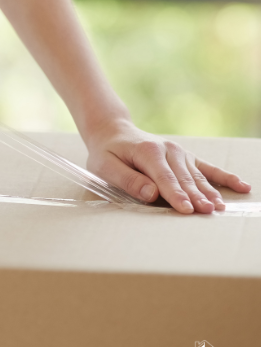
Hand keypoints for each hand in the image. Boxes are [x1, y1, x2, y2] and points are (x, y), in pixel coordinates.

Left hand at [85, 118, 251, 213]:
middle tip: (206, 213)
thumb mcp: (105, 166)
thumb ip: (127, 179)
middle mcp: (167, 149)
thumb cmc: (107, 153)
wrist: (113, 133)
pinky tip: (241, 186)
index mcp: (147, 151)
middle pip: (183, 178)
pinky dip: (225, 176)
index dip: (175, 194)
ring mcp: (179, 152)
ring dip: (209, 191)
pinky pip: (207, 167)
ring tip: (219, 207)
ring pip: (196, 176)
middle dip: (195, 196)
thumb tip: (150, 194)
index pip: (164, 178)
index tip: (186, 209)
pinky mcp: (185, 156)